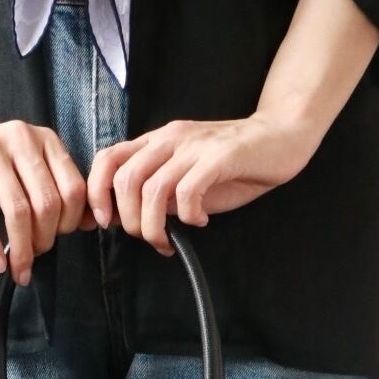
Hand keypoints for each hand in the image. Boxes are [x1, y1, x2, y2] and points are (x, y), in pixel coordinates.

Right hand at [0, 111, 95, 283]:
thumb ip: (54, 191)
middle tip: (34, 259)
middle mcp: (21, 138)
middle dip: (45, 240)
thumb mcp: (23, 170)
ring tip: (18, 269)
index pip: (73, 189)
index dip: (69, 224)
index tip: (56, 241)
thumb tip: (91, 223)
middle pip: (48, 203)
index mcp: (44, 140)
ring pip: (18, 210)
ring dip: (21, 249)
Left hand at [86, 109, 325, 255]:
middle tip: (149, 239)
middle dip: (129, 221)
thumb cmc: (234, 164)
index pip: (107, 158)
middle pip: (125, 179)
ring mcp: (194, 146)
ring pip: (151, 189)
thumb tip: (132, 220)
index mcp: (156, 142)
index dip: (97, 193)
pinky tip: (200, 221)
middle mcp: (170, 138)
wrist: (281, 137)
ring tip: (169, 240)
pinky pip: (187, 191)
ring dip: (154, 226)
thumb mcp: (187, 178)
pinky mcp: (220, 156)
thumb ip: (160, 193)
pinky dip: (188, 216)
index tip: (106, 223)